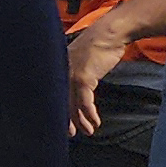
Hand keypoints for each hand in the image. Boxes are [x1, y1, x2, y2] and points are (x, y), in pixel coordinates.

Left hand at [65, 22, 135, 136]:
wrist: (110, 32)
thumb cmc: (100, 44)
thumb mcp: (84, 58)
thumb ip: (78, 70)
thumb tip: (80, 83)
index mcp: (59, 67)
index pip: (54, 92)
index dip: (58, 108)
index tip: (62, 121)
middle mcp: (61, 72)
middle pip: (60, 101)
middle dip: (66, 119)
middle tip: (70, 133)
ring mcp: (70, 75)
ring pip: (72, 104)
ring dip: (81, 120)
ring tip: (87, 131)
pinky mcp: (83, 78)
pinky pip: (84, 102)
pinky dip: (89, 114)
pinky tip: (94, 122)